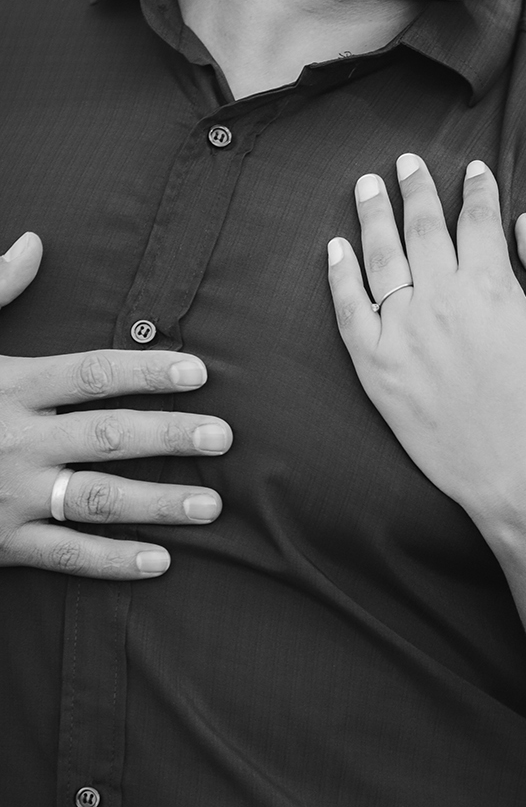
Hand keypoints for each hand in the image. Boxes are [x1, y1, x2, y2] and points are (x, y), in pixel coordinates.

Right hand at [0, 231, 231, 578]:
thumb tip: (33, 244)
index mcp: (9, 386)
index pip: (91, 374)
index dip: (147, 371)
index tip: (198, 372)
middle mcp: (15, 441)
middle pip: (107, 436)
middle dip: (169, 436)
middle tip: (223, 437)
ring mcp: (9, 496)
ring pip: (97, 500)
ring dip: (159, 504)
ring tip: (212, 506)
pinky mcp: (2, 543)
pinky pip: (64, 554)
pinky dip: (112, 562)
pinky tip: (161, 561)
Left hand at [326, 155, 525, 526]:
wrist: (518, 470)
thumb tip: (525, 224)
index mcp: (491, 286)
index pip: (479, 219)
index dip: (478, 189)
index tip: (475, 169)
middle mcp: (441, 299)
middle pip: (423, 226)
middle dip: (417, 188)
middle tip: (407, 162)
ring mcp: (402, 331)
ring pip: (380, 256)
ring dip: (373, 214)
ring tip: (368, 185)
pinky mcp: (375, 365)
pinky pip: (348, 309)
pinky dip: (339, 274)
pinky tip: (336, 247)